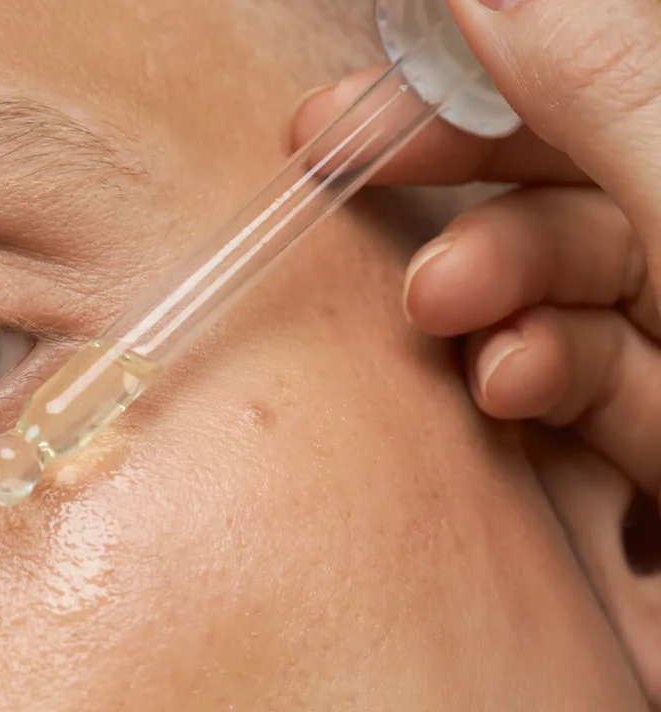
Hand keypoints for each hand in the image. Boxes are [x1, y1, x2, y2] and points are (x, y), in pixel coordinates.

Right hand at [289, 0, 660, 707]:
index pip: (579, 83)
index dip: (456, 98)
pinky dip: (545, 387)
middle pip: (564, 200)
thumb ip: (608, 91)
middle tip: (408, 273)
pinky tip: (513, 391)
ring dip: (505, 320)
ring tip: (476, 350)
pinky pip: (593, 388)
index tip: (339, 129)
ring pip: (570, 303)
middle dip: (478, 231)